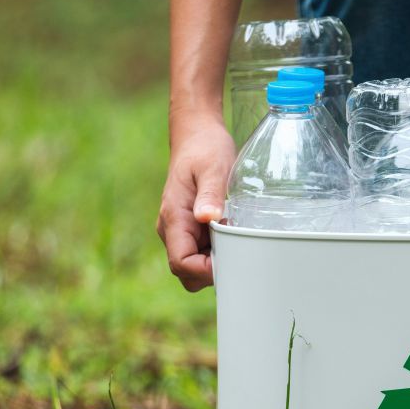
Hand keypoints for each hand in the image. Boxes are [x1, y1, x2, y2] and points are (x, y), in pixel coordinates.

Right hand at [157, 113, 235, 290]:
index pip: (181, 263)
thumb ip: (210, 194)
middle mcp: (172, 229)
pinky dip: (217, 252)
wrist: (197, 136)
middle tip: (238, 251)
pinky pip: (201, 253)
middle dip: (211, 272)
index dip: (206, 271)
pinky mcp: (190, 228)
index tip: (231, 257)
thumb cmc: (205, 150)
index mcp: (174, 218)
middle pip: (186, 273)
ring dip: (215, 262)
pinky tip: (233, 234)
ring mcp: (180, 230)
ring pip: (194, 266)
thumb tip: (207, 218)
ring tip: (236, 239)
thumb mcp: (213, 168)